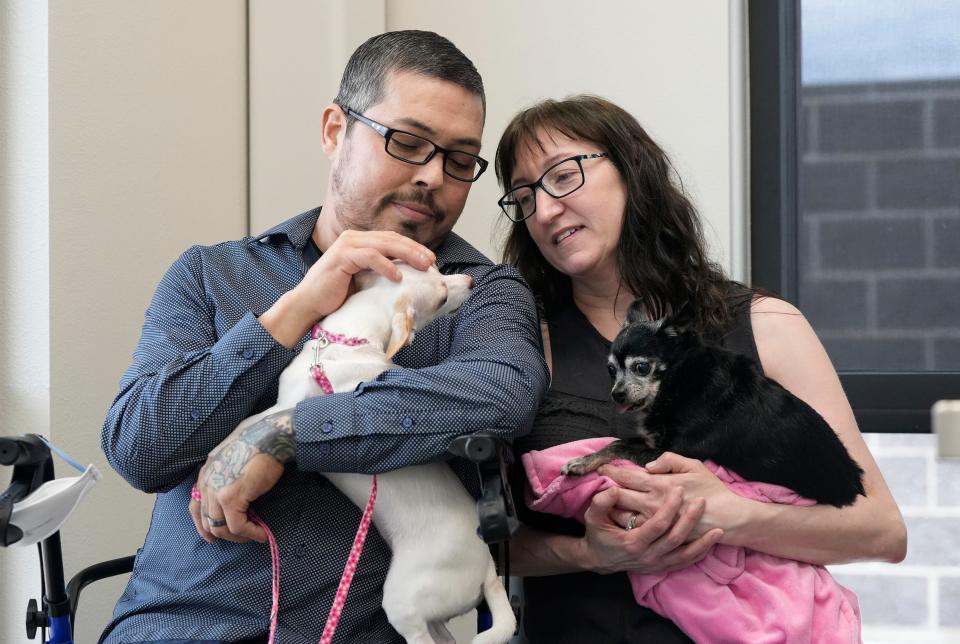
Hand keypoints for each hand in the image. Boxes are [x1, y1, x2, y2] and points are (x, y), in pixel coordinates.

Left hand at [189, 410, 294, 543]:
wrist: (269, 438)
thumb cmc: (257, 447)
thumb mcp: (232, 461)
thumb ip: (225, 478)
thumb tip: (234, 498)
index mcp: (205, 474)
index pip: (195, 507)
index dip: (203, 526)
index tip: (212, 537)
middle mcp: (206, 483)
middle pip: (207, 521)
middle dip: (223, 534)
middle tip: (241, 538)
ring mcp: (216, 492)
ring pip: (220, 528)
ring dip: (238, 537)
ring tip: (254, 535)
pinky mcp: (231, 498)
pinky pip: (238, 526)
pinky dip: (251, 533)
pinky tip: (262, 534)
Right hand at [261, 230, 435, 347]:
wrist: (309, 305)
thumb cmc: (336, 297)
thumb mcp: (364, 281)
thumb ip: (379, 273)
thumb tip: (407, 278)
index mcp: (359, 242)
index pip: (392, 239)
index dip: (413, 247)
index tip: (431, 259)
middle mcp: (353, 238)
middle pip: (391, 239)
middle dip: (414, 249)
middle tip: (432, 261)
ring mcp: (347, 245)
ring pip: (384, 244)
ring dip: (407, 254)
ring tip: (423, 266)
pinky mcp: (342, 257)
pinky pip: (370, 257)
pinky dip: (386, 265)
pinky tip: (398, 276)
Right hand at [579, 483, 722, 575]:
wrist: (599, 560)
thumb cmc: (598, 534)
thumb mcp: (592, 517)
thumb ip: (601, 502)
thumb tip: (614, 490)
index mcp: (633, 542)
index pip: (658, 524)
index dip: (670, 507)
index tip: (679, 489)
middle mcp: (647, 556)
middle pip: (675, 538)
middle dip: (690, 520)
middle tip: (702, 502)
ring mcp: (656, 564)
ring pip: (685, 555)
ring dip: (703, 543)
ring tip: (718, 530)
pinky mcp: (662, 568)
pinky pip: (685, 562)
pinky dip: (699, 554)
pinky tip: (711, 544)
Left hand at [601, 452, 748, 540]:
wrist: (728, 518)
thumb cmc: (712, 489)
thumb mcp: (694, 466)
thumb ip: (670, 461)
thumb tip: (648, 466)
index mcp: (661, 484)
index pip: (630, 476)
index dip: (614, 471)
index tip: (602, 466)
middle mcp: (654, 503)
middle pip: (622, 495)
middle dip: (608, 487)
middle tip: (597, 483)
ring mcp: (656, 522)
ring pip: (624, 515)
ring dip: (612, 508)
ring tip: (602, 500)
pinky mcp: (659, 536)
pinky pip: (635, 530)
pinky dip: (624, 524)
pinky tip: (619, 520)